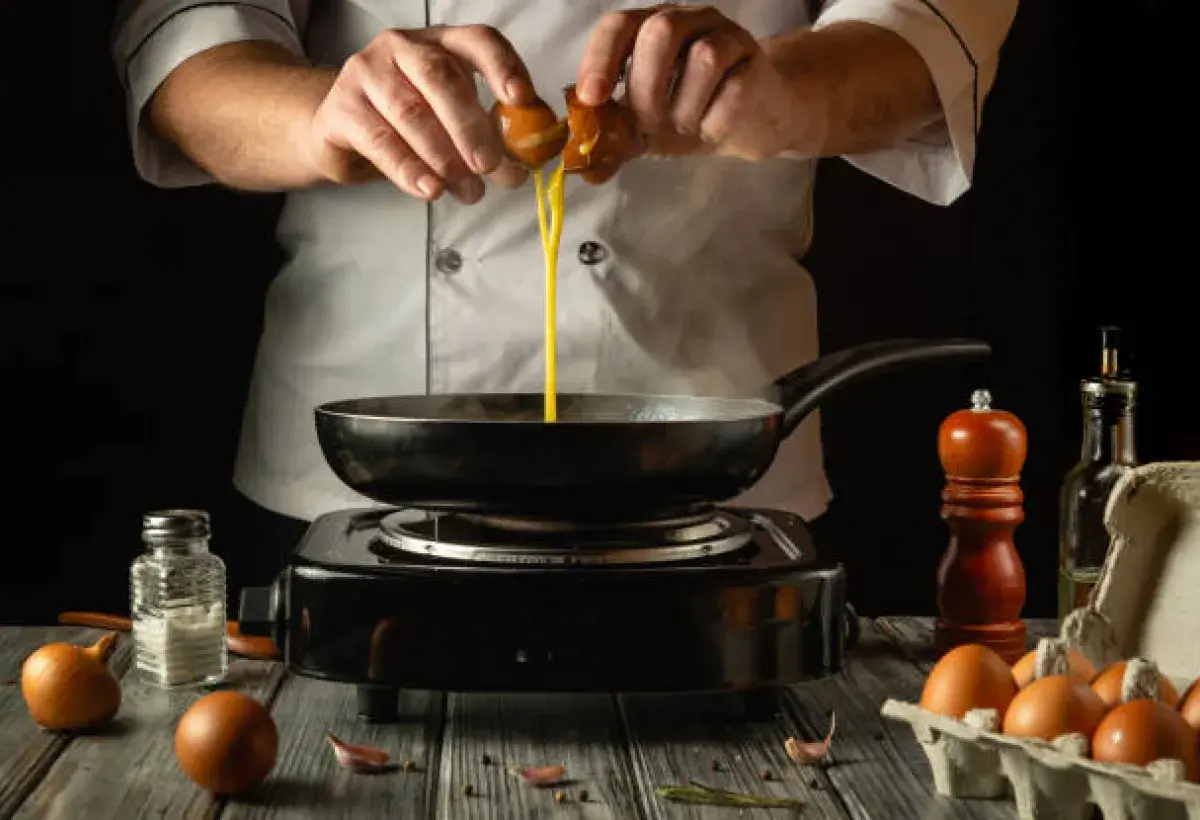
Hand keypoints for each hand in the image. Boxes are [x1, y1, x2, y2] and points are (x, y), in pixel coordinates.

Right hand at [307, 25, 534, 202]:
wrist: (344, 135)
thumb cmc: (408, 124)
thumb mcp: (450, 118)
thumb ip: (486, 130)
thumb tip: (520, 165)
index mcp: (441, 43)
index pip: (477, 41)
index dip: (502, 66)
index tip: (521, 99)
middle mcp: (403, 48)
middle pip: (440, 78)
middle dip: (469, 125)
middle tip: (489, 165)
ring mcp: (367, 72)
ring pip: (411, 113)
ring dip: (445, 158)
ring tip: (469, 192)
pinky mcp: (343, 107)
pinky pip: (380, 141)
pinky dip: (409, 170)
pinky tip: (430, 190)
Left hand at [576, 5, 801, 161]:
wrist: (753, 124)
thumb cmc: (694, 116)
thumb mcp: (648, 129)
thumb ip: (616, 141)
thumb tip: (586, 169)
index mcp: (653, 28)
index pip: (620, 24)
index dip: (601, 58)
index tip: (592, 98)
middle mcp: (691, 21)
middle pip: (660, 31)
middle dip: (645, 86)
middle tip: (647, 124)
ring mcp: (728, 37)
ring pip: (704, 57)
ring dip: (685, 107)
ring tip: (687, 125)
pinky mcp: (757, 65)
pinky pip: (734, 91)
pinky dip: (714, 121)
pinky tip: (713, 128)